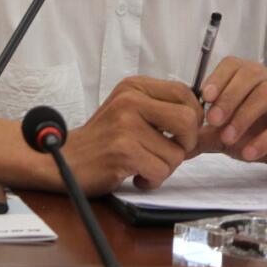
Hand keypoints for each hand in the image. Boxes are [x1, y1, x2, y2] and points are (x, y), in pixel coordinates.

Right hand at [62, 76, 203, 195]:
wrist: (65, 160)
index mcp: (135, 86)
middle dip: (186, 144)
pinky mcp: (123, 150)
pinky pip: (161, 171)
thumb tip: (200, 118)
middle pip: (189, 119)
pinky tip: (136, 176)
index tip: (181, 134)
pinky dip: (153, 180)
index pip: (184, 93)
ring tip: (145, 165)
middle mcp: (131, 100)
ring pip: (176, 152)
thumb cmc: (103, 139)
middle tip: (168, 153)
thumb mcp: (129, 110)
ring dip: (165, 167)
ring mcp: (126, 124)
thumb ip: (159, 108)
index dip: (193, 117)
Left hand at [198, 57, 266, 173]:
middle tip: (213, 121)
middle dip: (228, 97)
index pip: (234, 64)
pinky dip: (264, 139)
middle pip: (251, 75)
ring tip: (228, 138)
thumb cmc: (259, 133)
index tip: (204, 97)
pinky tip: (248, 153)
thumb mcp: (226, 135)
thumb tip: (178, 146)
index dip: (218, 77)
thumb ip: (204, 136)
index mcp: (254, 77)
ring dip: (244, 115)